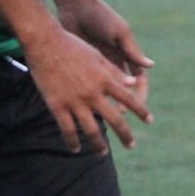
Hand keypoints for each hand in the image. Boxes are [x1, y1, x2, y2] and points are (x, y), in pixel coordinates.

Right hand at [25, 18, 152, 154]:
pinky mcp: (57, 105)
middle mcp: (93, 93)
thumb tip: (133, 82)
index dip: (141, 111)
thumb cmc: (72, 46)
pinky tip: (76, 149)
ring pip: (92, 130)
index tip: (149, 120)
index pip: (129, 99)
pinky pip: (68, 130)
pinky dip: (73, 142)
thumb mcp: (97, 56)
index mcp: (105, 79)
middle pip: (115, 120)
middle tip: (131, 146)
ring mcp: (75, 101)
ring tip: (102, 153)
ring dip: (99, 145)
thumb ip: (114, 71)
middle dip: (126, 135)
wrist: (45, 42)